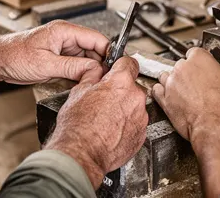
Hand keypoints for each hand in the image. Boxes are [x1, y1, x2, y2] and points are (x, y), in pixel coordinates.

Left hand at [0, 21, 109, 90]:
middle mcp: (65, 37)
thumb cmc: (13, 56)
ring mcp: (61, 47)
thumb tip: (95, 70)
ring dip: (89, 70)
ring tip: (90, 83)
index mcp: (64, 31)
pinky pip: (76, 65)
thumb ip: (73, 67)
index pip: (97, 38)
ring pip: (86, 58)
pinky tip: (79, 83)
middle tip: (102, 80)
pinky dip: (79, 74)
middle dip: (99, 64)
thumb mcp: (46, 65)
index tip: (113, 67)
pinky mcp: (57, 58)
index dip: (108, 52)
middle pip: (94, 49)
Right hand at [45, 57, 148, 188]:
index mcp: (121, 82)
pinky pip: (136, 123)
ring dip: (124, 108)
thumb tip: (96, 71)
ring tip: (106, 118)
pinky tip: (111, 129)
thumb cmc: (78, 127)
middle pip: (132, 86)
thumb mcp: (78, 92)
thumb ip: (92, 77)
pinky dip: (127, 124)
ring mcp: (141, 117)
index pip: (129, 63)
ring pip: (135, 105)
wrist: (81, 155)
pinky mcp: (141, 134)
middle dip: (120, 90)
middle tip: (104, 99)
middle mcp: (135, 98)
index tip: (116, 69)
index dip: (120, 65)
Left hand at [151, 48, 219, 141]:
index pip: (195, 53)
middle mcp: (182, 67)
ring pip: (166, 76)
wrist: (215, 124)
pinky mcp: (164, 99)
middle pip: (181, 65)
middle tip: (197, 84)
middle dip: (187, 73)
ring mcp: (171, 83)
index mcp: (199, 58)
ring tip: (183, 91)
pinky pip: (157, 91)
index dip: (200, 62)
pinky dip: (161, 92)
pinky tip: (168, 95)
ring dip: (173, 82)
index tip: (203, 68)